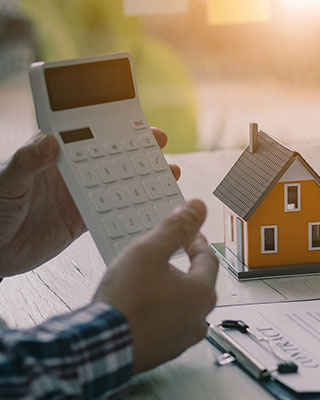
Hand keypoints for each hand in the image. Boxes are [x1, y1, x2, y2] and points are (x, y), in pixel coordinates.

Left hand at [0, 128, 180, 276]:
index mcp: (52, 157)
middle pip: (109, 156)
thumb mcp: (7, 182)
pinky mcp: (82, 220)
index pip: (87, 135)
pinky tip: (149, 203)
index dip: (113, 127)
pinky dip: (132, 207)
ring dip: (140, 177)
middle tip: (160, 143)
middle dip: (137, 148)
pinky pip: (112, 210)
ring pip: (117, 181)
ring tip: (165, 172)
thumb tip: (50, 141)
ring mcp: (78, 196)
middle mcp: (69, 173)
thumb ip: (27, 162)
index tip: (136, 122)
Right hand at [93, 199, 217, 372]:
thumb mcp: (149, 251)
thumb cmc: (125, 303)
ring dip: (167, 290)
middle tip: (161, 256)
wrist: (99, 347)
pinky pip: (164, 323)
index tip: (187, 234)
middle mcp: (198, 319)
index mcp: (203, 294)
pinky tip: (136, 305)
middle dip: (179, 267)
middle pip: (195, 283)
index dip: (195, 241)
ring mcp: (181, 338)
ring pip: (180, 304)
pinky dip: (155, 311)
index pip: (207, 259)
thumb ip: (175, 228)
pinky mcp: (162, 350)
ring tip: (144, 281)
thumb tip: (197, 208)